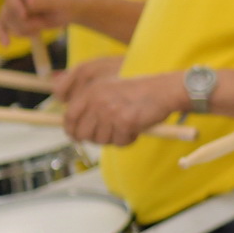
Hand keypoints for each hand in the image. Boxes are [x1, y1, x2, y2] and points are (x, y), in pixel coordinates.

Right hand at [0, 0, 78, 43]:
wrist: (71, 10)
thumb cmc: (70, 2)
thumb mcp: (64, 0)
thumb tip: (28, 1)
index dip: (13, 1)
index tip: (24, 15)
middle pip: (8, 6)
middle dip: (24, 20)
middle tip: (42, 24)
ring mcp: (16, 2)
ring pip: (7, 18)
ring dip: (24, 28)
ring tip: (42, 25)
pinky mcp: (15, 15)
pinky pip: (2, 24)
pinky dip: (3, 33)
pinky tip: (6, 43)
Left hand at [56, 60, 184, 147]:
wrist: (164, 90)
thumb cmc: (139, 91)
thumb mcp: (109, 90)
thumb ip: (90, 105)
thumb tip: (75, 130)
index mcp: (92, 91)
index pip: (69, 117)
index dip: (72, 131)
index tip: (77, 137)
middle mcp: (98, 101)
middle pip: (83, 133)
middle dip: (94, 138)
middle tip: (107, 135)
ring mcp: (111, 112)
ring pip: (102, 140)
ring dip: (114, 138)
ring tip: (126, 126)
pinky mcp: (125, 123)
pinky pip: (120, 142)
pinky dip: (129, 139)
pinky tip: (136, 128)